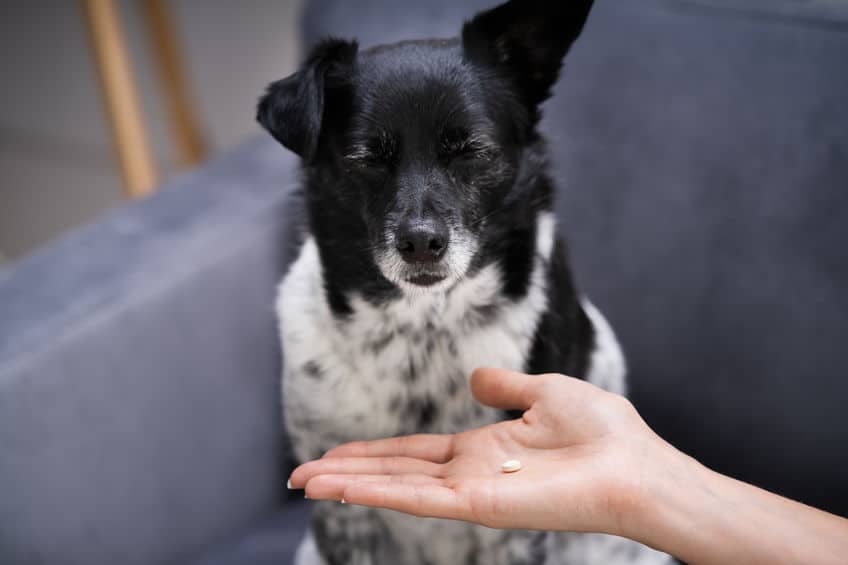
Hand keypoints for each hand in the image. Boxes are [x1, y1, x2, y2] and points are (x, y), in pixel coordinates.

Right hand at [289, 367, 675, 534]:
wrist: (636, 465)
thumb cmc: (603, 432)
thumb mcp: (545, 393)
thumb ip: (505, 387)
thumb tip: (476, 378)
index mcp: (481, 448)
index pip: (412, 452)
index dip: (372, 453)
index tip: (334, 455)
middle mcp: (469, 473)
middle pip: (394, 471)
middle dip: (347, 472)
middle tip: (299, 475)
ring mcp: (472, 492)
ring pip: (397, 488)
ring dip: (350, 484)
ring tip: (304, 482)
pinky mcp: (480, 504)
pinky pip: (420, 498)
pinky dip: (379, 492)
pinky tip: (344, 487)